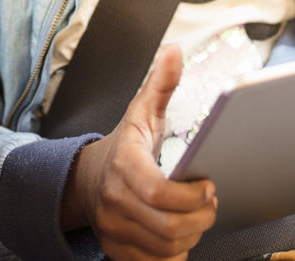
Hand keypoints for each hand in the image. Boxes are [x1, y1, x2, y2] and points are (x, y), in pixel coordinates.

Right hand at [61, 44, 217, 259]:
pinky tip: (181, 235)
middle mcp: (114, 201)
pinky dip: (174, 254)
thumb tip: (174, 52)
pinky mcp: (116, 250)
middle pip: (168, 227)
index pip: (159, 192)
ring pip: (165, 248)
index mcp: (124, 165)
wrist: (84, 181)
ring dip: (191, 236)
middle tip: (210, 204)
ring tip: (197, 217)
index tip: (208, 186)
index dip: (192, 196)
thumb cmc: (123, 147)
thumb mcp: (140, 113)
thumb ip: (161, 84)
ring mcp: (113, 229)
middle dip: (200, 218)